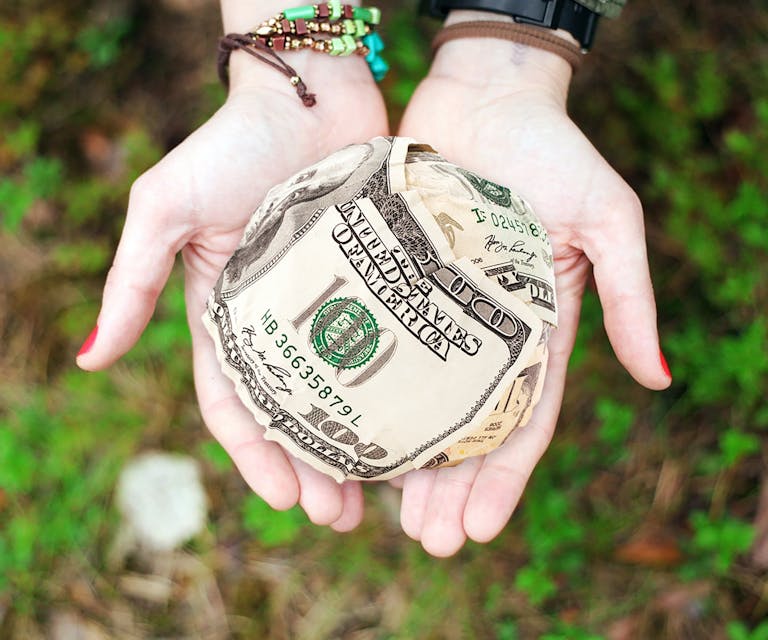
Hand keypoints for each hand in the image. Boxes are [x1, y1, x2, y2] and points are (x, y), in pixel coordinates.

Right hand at [76, 49, 387, 530]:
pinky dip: (395, 393)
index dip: (256, 457)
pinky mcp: (376, 285)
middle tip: (340, 517)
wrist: (309, 90)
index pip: (237, 405)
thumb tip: (90, 359)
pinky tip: (417, 428)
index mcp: (228, 314)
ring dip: (356, 448)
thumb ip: (131, 282)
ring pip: (344, 394)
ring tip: (383, 496)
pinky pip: (386, 351)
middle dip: (311, 470)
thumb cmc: (233, 144)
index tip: (286, 500)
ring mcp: (331, 306)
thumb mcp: (166, 209)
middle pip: (295, 414)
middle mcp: (280, 320)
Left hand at [395, 27, 670, 555]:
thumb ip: (630, 295)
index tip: (479, 529)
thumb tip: (658, 379)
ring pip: (414, 399)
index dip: (504, 479)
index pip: (522, 421)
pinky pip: (374, 347)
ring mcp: (432, 311)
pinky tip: (341, 433)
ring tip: (376, 512)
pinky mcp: (390, 282)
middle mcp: (481, 330)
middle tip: (426, 540)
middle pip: (464, 427)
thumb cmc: (552, 150)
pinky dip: (363, 393)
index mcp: (535, 327)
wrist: (484, 93)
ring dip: (402, 458)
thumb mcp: (607, 220)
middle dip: (448, 488)